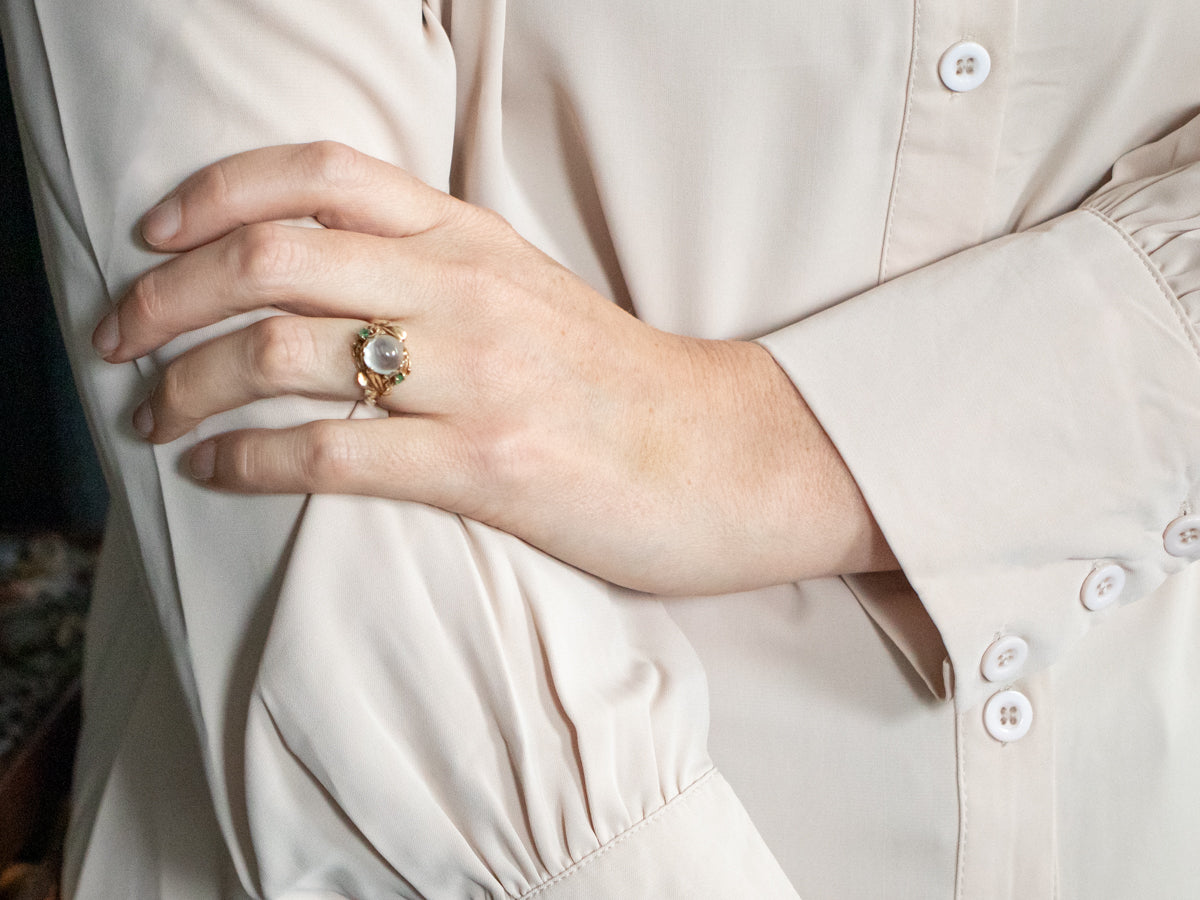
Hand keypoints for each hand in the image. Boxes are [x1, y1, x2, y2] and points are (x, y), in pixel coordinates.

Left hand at [95, 142, 894, 593]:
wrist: (727, 457)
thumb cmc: (622, 385)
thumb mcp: (528, 295)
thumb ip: (437, 273)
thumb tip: (331, 287)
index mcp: (472, 238)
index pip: (321, 175)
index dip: (217, 193)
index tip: (157, 233)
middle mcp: (465, 290)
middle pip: (274, 259)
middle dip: (168, 295)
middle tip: (122, 337)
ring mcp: (477, 375)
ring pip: (286, 354)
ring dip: (190, 384)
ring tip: (154, 415)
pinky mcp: (488, 465)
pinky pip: (333, 453)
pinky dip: (250, 460)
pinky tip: (217, 471)